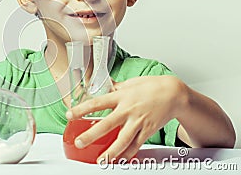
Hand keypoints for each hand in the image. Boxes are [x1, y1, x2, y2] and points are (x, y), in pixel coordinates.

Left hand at [65, 75, 183, 162]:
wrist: (174, 94)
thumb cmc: (152, 86)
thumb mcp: (130, 83)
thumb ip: (115, 87)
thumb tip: (103, 85)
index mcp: (121, 96)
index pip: (97, 103)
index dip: (82, 109)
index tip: (69, 114)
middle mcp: (128, 110)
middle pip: (107, 124)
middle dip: (92, 135)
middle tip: (80, 143)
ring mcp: (138, 122)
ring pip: (123, 140)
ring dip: (111, 152)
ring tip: (100, 160)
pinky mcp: (147, 131)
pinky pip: (136, 145)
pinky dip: (128, 154)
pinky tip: (120, 160)